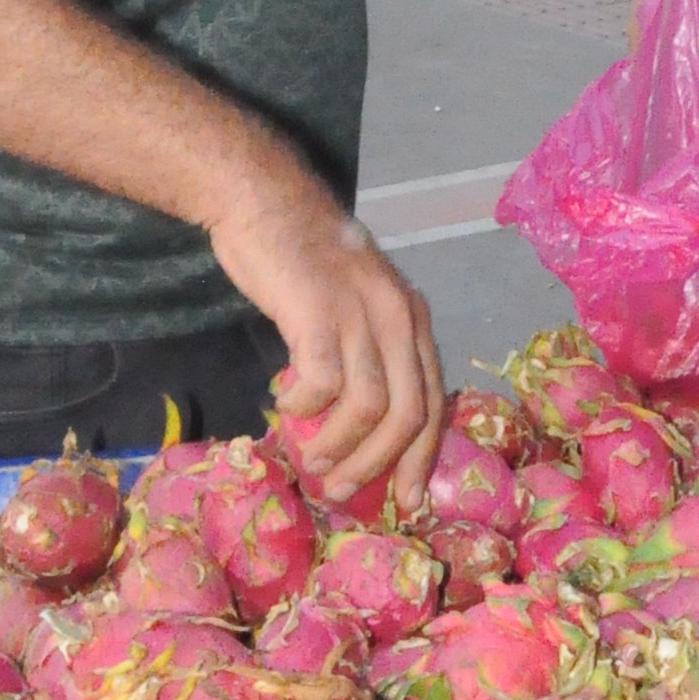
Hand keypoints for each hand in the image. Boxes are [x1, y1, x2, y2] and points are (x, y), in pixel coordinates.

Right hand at [205, 159, 445, 507]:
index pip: (435, 405)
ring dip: (339, 446)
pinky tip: (285, 405)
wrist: (264, 199)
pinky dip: (304, 407)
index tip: (408, 500)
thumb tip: (365, 423)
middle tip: (342, 488)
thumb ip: (371, 352)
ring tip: (313, 458)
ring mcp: (362, 314)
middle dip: (380, 465)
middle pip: (409, 416)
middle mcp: (400, 318)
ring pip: (370, 408)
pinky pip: (323, 383)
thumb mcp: (358, 304)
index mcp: (416, 321)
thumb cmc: (304, 258)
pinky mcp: (319, 311)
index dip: (423, 460)